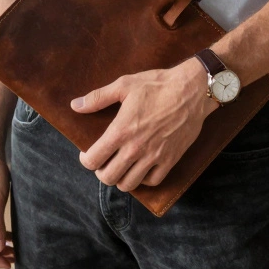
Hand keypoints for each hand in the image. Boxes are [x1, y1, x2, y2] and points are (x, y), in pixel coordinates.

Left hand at [71, 58, 216, 191]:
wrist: (193, 90)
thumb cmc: (158, 85)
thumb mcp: (124, 85)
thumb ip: (97, 97)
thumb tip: (75, 106)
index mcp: (121, 131)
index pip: (94, 159)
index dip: (85, 160)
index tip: (87, 155)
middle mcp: (136, 148)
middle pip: (109, 177)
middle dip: (101, 172)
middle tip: (103, 162)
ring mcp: (154, 156)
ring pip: (129, 184)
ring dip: (120, 179)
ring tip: (120, 168)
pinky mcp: (171, 159)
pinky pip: (153, 181)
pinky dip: (143, 180)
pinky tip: (140, 169)